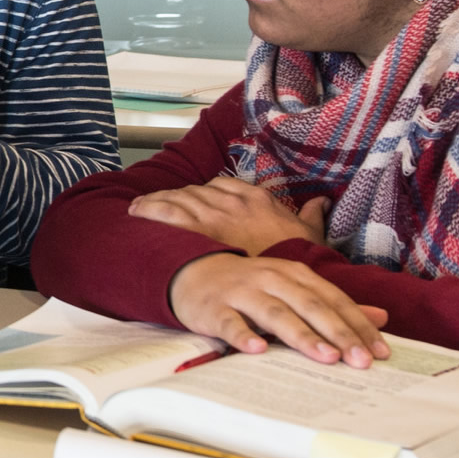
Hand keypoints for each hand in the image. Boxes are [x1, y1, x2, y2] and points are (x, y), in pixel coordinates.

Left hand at [129, 177, 327, 254]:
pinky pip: (168, 211)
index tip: (192, 200)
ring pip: (179, 198)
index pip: (221, 186)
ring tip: (140, 209)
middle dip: (176, 197)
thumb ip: (313, 216)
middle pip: (195, 192)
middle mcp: (232, 200)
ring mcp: (215, 211)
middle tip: (158, 205)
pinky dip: (150, 209)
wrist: (291, 272)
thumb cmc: (300, 256)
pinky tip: (137, 212)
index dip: (203, 193)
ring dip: (158, 201)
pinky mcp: (200, 227)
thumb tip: (321, 201)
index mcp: (255, 198)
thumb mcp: (311, 235)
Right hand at [169, 253, 389, 369]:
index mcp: (294, 274)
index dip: (358, 325)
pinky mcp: (214, 308)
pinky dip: (243, 335)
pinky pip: (230, 323)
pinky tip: (257, 350)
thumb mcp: (294, 287)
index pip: (333, 299)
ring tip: (325, 356)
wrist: (194, 272)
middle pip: (310, 306)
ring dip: (301, 335)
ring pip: (275, 314)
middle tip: (361, 360)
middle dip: (338, 333)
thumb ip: (334, 302)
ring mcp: (242, 293)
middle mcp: (271, 279)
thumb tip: (381, 317)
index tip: (380, 352)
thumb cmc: (251, 285)